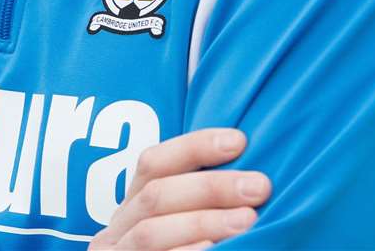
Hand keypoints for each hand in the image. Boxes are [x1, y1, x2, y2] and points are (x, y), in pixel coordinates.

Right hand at [88, 127, 269, 249]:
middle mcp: (115, 234)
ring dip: (203, 222)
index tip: (239, 140)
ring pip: (152, 233)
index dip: (194, 147)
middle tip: (259, 187)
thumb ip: (196, 209)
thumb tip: (250, 179)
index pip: (153, 163)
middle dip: (211, 187)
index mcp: (130, 210)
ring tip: (248, 222)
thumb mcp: (177, 231)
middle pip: (157, 196)